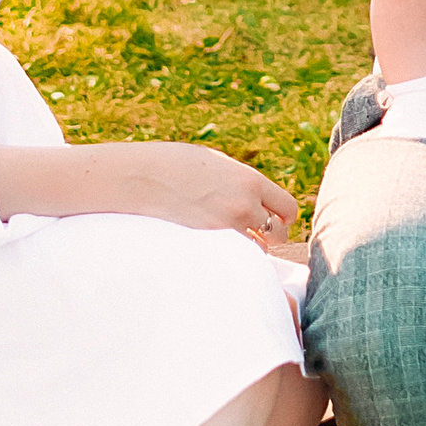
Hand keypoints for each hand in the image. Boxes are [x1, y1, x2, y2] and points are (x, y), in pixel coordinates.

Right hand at [80, 143, 301, 244]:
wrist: (137, 176)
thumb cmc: (172, 164)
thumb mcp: (215, 163)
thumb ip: (240, 182)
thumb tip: (256, 199)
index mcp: (250, 181)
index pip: (288, 209)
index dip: (283, 218)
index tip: (274, 221)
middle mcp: (244, 206)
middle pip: (277, 235)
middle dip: (268, 236)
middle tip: (253, 237)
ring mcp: (226, 229)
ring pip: (256, 253)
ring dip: (248, 251)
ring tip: (230, 245)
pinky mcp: (207, 247)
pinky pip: (232, 262)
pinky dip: (229, 260)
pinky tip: (217, 254)